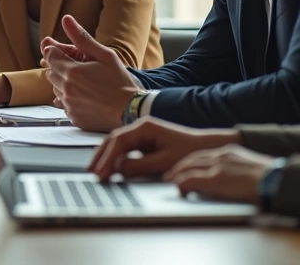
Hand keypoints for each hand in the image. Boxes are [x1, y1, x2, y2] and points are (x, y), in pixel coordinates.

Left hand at [42, 15, 137, 131]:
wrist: (132, 110)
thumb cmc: (120, 81)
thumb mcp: (105, 55)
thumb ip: (82, 38)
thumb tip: (66, 19)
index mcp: (73, 71)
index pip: (50, 56)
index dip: (56, 52)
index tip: (65, 53)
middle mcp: (67, 89)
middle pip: (51, 73)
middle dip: (60, 67)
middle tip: (79, 68)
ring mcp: (69, 105)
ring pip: (56, 89)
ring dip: (64, 84)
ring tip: (85, 83)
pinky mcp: (73, 117)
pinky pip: (64, 105)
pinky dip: (70, 99)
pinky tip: (86, 97)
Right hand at [89, 118, 239, 180]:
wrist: (208, 149)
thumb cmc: (191, 151)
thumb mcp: (165, 161)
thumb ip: (140, 166)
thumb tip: (119, 170)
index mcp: (145, 127)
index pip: (118, 142)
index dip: (107, 158)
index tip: (101, 173)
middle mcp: (140, 129)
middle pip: (113, 141)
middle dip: (100, 157)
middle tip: (91, 172)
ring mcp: (142, 137)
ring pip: (117, 146)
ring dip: (106, 159)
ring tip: (96, 173)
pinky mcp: (145, 145)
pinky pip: (125, 152)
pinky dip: (116, 161)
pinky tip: (110, 170)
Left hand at [165, 145, 274, 204]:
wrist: (279, 180)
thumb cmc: (272, 178)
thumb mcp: (252, 168)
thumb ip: (239, 170)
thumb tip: (236, 179)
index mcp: (230, 152)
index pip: (204, 154)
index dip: (191, 161)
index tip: (185, 167)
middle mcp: (221, 156)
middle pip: (193, 159)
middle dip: (180, 167)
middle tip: (171, 174)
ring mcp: (218, 167)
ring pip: (188, 167)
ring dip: (177, 175)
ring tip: (170, 181)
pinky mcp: (216, 179)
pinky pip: (191, 180)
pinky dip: (182, 183)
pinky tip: (179, 189)